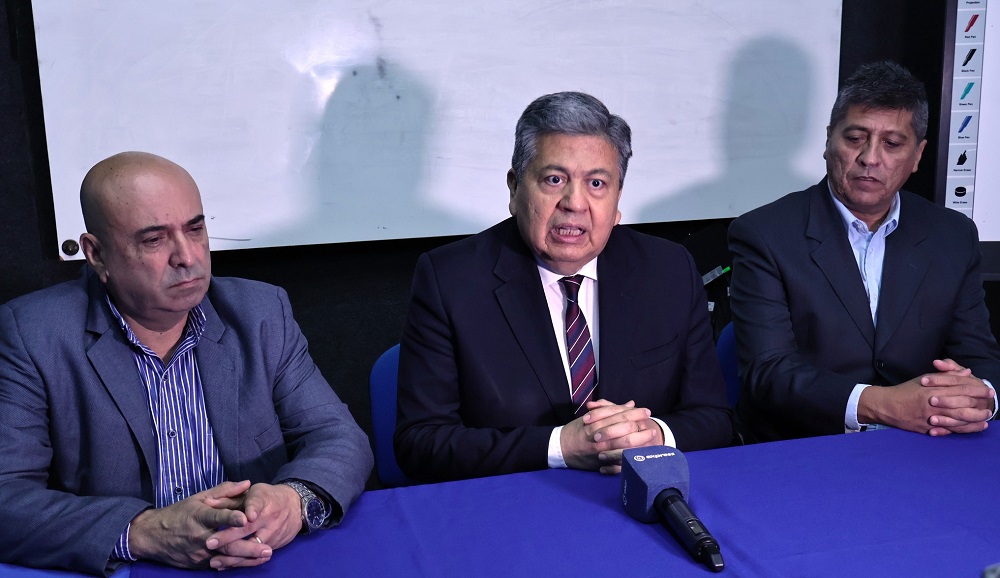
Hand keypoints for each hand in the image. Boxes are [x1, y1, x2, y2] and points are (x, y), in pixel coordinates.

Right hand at [129, 480, 270, 569]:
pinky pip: (219, 565)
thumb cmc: (179, 513)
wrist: (153, 536)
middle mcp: (199, 536)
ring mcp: (199, 553)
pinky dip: (234, 564)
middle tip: (268, 548)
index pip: (217, 517)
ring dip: (246, 559)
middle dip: (248, 547)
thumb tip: (247, 483)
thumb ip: (225, 490)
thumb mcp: (199, 498)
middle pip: (225, 544)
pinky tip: (251, 563)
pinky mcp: (198, 564)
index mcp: (199, 516)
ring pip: (225, 558)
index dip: (231, 518)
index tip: (246, 518)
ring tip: (264, 556)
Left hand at [205, 482, 302, 568]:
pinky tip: (225, 566)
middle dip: (228, 537)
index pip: (256, 504)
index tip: (246, 515)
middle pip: (248, 529)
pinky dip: (241, 562)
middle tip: (210, 542)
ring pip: (251, 548)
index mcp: (262, 501)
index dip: (251, 509)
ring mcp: (272, 534)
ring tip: (214, 561)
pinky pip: (255, 557)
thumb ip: (234, 496)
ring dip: (233, 556)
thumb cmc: (269, 497)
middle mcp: (268, 518)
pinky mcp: (274, 546)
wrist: (296, 507)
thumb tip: (210, 501)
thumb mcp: (255, 491)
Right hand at [561, 399, 662, 473]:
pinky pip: (620, 460)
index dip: (634, 412)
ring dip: (640, 438)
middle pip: (624, 428)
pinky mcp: (602, 463)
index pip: (618, 415)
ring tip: (651, 434)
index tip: (646, 410)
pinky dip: (631, 455)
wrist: (561, 448)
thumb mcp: (590, 417)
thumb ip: (610, 410)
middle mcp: (598, 436)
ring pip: (624, 443)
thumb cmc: (576, 431)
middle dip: (639, 424)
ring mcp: (601, 450)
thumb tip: (630, 404)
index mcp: (595, 423)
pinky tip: (641, 451)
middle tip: (651, 421)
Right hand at [859, 362, 993, 435]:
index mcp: (932, 389)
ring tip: (985, 418)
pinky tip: (972, 428)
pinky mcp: (926, 428)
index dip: (975, 389)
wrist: (885, 405)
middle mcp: (932, 403)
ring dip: (974, 419)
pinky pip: (948, 430)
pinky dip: (962, 430)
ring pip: (957, 419)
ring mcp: (929, 417)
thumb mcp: (924, 379)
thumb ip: (946, 376)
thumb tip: (966, 373)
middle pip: (961, 405)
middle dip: (978, 405)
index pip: (959, 388)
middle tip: (990, 405)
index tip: (987, 390)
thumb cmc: (904, 391)